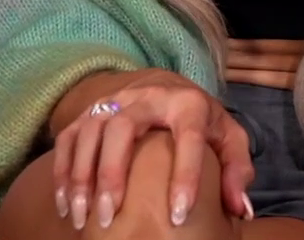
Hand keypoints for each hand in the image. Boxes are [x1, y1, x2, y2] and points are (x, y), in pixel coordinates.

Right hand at [52, 70, 253, 231]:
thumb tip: (240, 209)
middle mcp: (147, 97)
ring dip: (80, 176)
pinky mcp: (89, 111)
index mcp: (188, 104)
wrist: (164, 84)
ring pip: (89, 132)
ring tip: (82, 218)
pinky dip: (62, 172)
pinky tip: (65, 205)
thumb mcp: (227, 137)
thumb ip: (236, 169)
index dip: (185, 176)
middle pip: (122, 128)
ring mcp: (113, 101)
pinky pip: (68, 138)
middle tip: (109, 217)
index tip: (178, 216)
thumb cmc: (199, 120)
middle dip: (112, 174)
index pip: (188, 136)